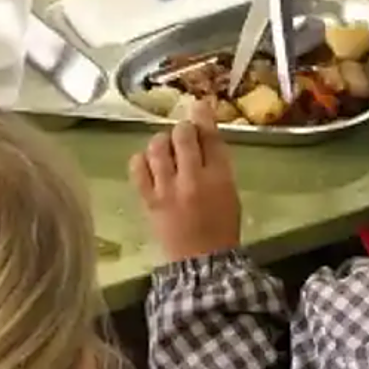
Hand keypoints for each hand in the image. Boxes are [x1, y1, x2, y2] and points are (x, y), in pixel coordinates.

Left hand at [130, 100, 241, 262]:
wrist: (201, 262)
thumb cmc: (221, 227)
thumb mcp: (229, 192)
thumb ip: (217, 163)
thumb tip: (203, 134)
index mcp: (220, 177)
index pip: (210, 136)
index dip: (203, 116)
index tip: (199, 106)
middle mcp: (193, 179)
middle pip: (183, 135)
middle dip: (183, 128)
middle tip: (184, 134)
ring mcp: (167, 189)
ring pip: (158, 146)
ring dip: (162, 141)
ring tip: (166, 149)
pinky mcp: (148, 199)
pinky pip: (138, 167)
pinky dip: (142, 159)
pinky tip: (149, 163)